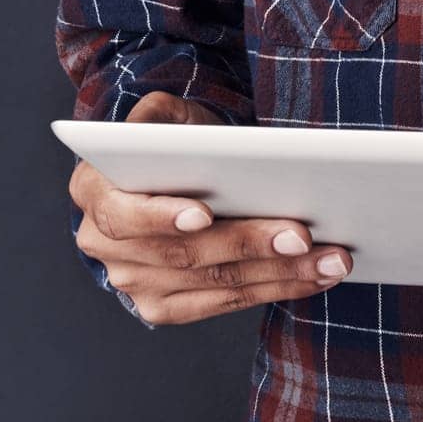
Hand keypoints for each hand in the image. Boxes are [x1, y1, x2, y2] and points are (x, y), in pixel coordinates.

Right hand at [68, 91, 354, 324]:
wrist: (163, 176)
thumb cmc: (171, 140)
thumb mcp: (163, 114)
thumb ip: (160, 114)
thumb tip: (172, 126)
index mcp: (93, 193)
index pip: (125, 213)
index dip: (162, 216)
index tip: (204, 213)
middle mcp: (105, 247)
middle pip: (184, 254)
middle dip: (249, 243)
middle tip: (303, 235)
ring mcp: (134, 284)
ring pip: (214, 284)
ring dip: (279, 274)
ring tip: (329, 259)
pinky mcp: (164, 307)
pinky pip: (225, 303)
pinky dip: (275, 289)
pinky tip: (315, 277)